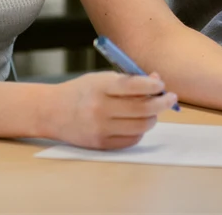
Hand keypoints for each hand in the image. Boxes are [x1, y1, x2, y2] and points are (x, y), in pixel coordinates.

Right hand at [45, 71, 178, 149]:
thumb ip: (128, 80)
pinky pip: (130, 141)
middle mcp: (99, 109)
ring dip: (152, 118)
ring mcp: (100, 129)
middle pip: (141, 109)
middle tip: (170, 98)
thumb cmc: (82, 91)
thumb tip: (157, 82)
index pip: (133, 85)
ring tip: (153, 111)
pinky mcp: (100, 144)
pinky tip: (138, 123)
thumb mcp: (101, 78)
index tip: (161, 83)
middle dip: (161, 103)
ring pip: (140, 127)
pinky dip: (139, 132)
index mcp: (100, 87)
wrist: (51, 112)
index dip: (153, 84)